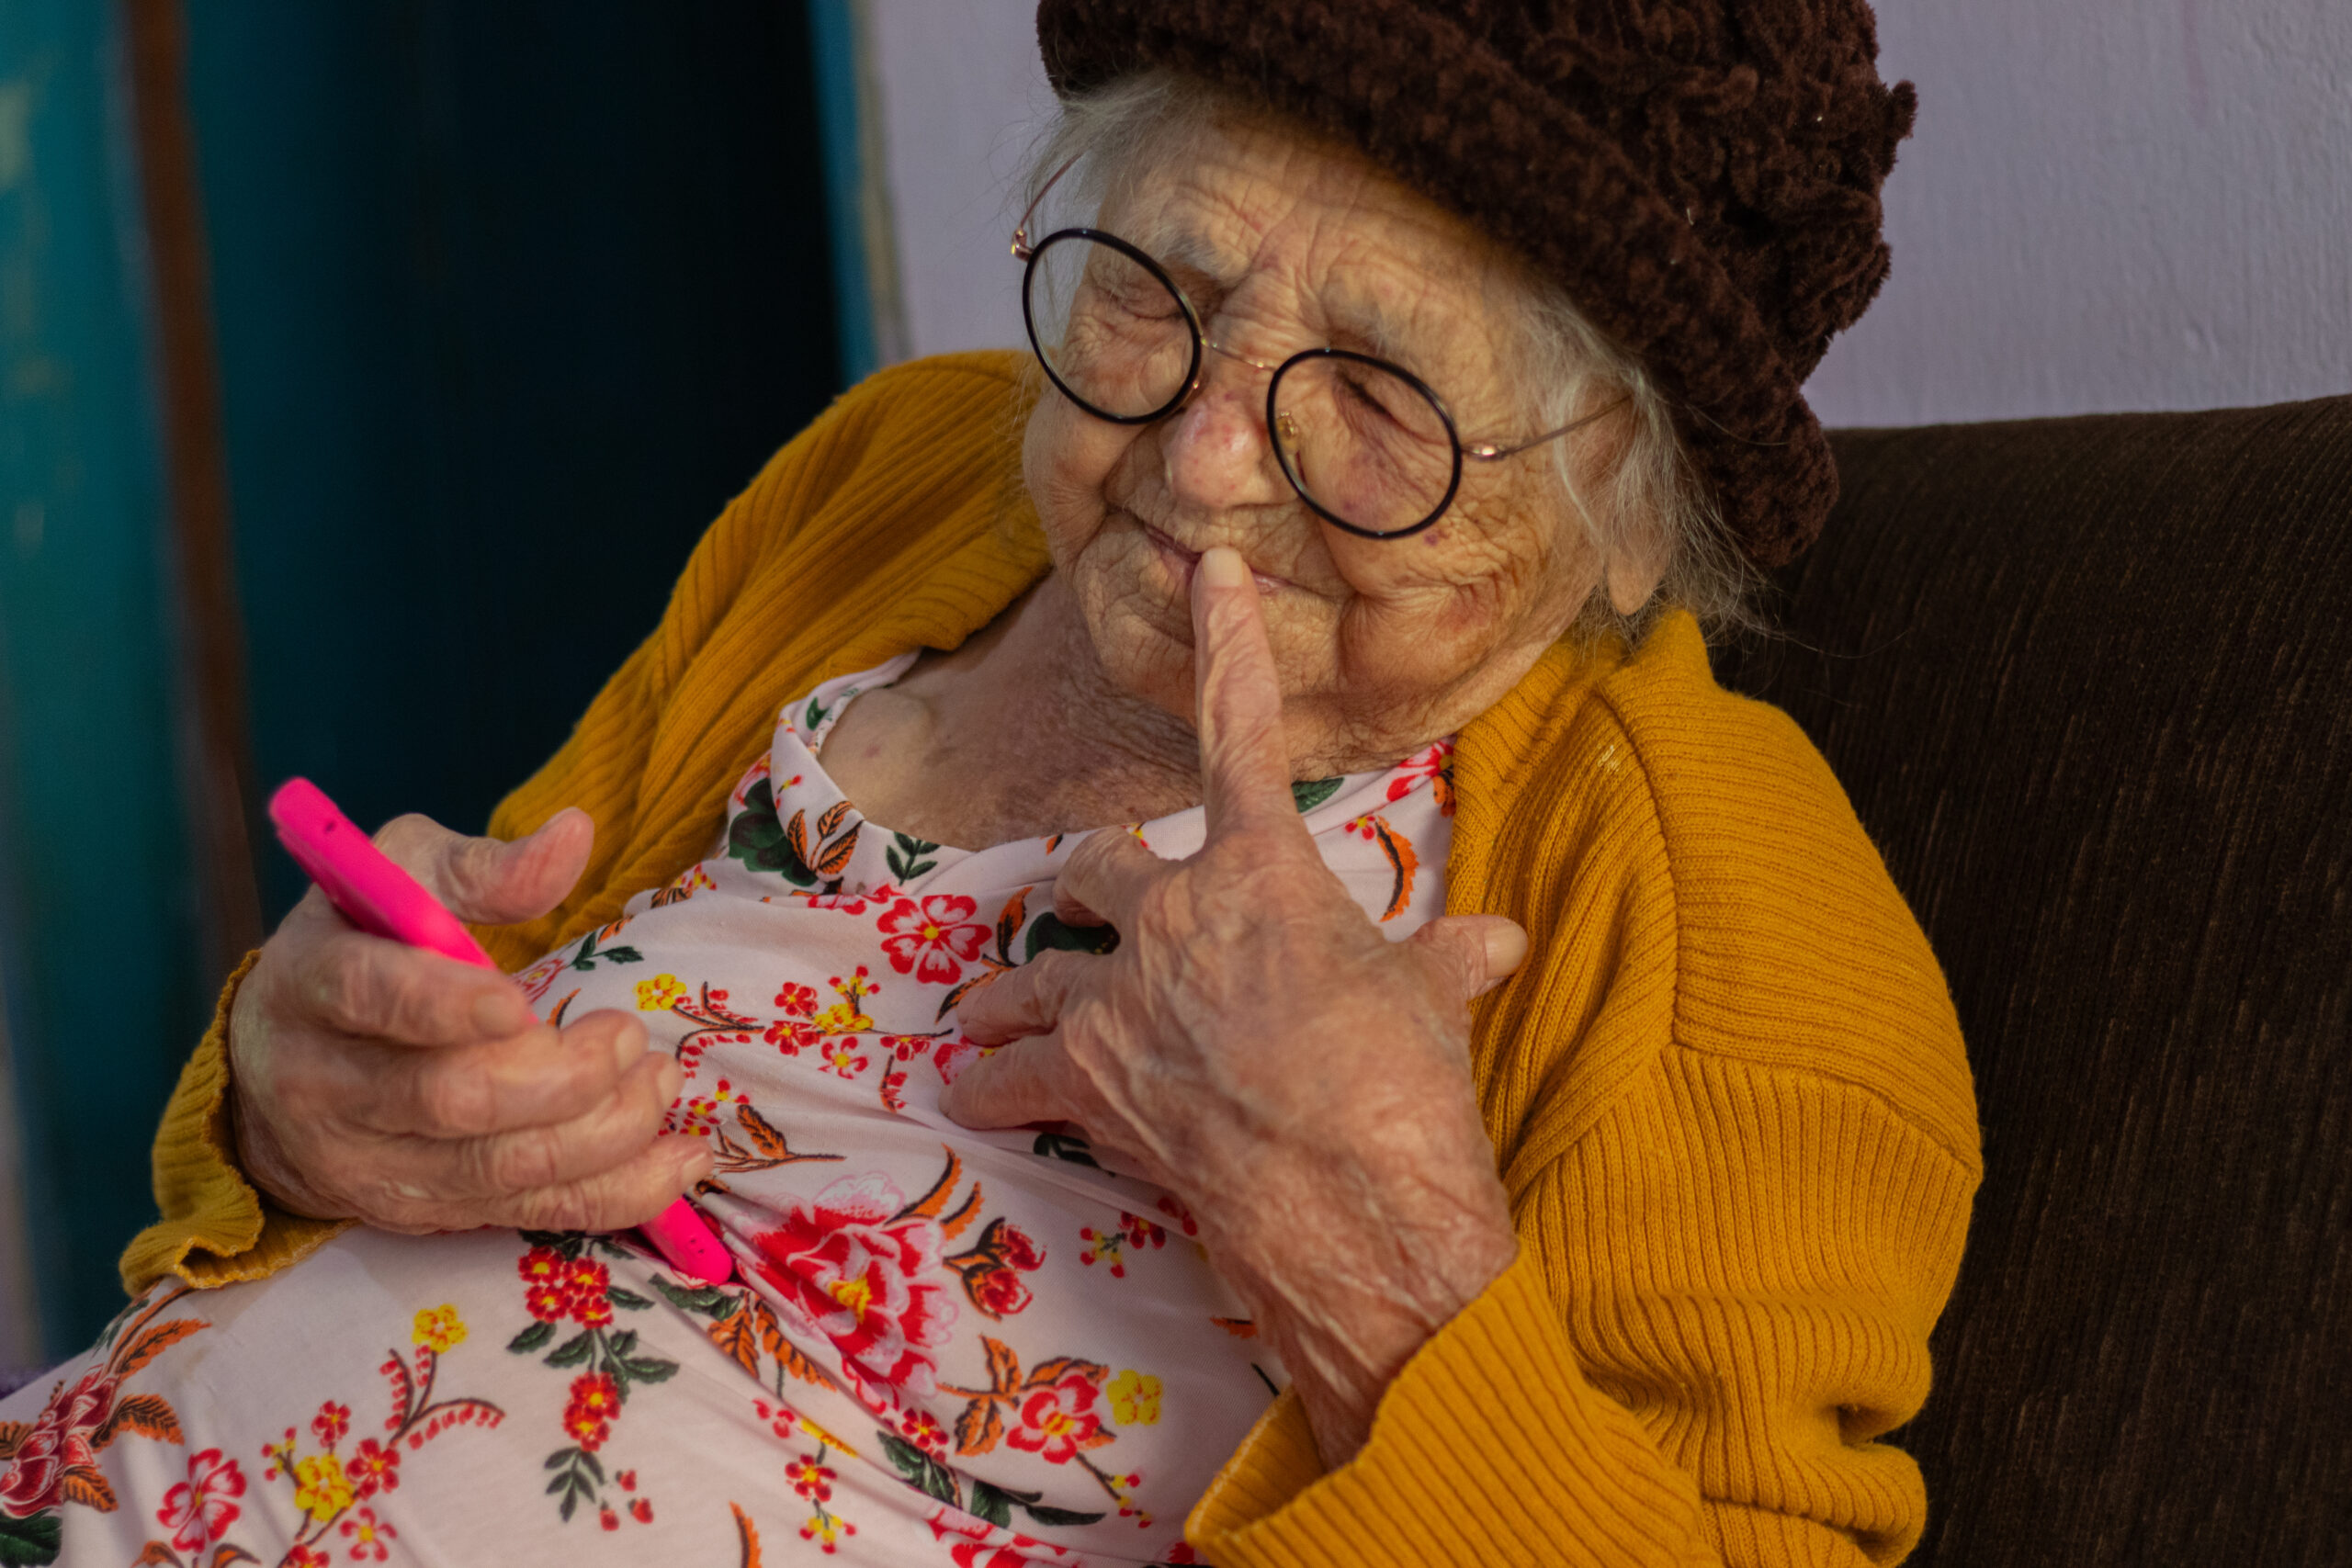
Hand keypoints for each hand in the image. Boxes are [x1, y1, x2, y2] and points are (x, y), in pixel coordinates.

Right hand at [228, 809, 710, 1233]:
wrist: (279, 1065)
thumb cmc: (364, 940)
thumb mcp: (404, 876)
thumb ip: (486, 866)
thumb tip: (576, 835)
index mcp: (313, 981)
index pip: (368, 997)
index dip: (443, 1004)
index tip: (519, 1000)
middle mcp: (327, 1085)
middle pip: (449, 1100)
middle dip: (561, 1075)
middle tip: (627, 1034)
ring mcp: (370, 1163)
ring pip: (498, 1167)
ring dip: (603, 1131)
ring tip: (658, 1080)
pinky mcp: (422, 1211)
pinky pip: (528, 1215)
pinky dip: (615, 1194)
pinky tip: (678, 1161)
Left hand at [943, 547, 1525, 1465]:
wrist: (1356, 1202)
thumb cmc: (1406, 1090)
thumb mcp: (1429, 1006)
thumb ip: (1441, 959)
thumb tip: (1495, 940)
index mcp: (1264, 869)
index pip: (1241, 727)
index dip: (1228, 640)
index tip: (1213, 571)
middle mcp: (1173, 917)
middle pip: (1095, 867)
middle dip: (1081, 883)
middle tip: (1073, 899)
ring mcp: (1117, 999)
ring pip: (1034, 969)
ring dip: (1011, 987)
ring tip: (980, 1005)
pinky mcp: (1085, 1084)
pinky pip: (1012, 1075)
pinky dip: (991, 1085)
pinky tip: (968, 1095)